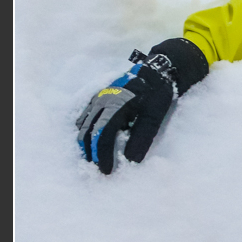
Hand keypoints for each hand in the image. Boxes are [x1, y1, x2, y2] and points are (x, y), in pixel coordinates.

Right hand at [76, 37, 206, 174]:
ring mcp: (98, 97)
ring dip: (86, 142)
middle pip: (89, 131)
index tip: (106, 171)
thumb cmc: (157, 93)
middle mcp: (102, 100)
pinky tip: (91, 140)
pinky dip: (86, 130)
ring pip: (84, 124)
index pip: (103, 135)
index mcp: (115, 105)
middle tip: (98, 168)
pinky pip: (85, 116)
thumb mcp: (154, 115)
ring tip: (92, 158)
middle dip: (91, 152)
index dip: (103, 155)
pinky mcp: (98, 96)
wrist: (156, 70)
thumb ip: (142, 137)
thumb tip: (131, 160)